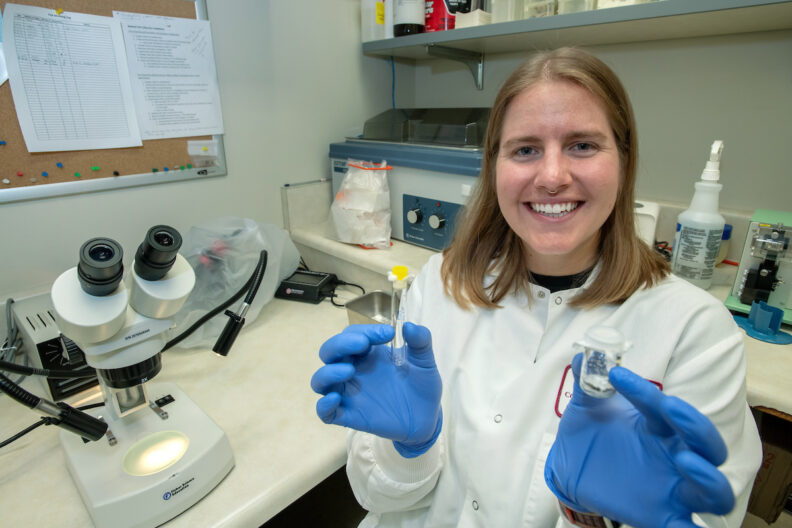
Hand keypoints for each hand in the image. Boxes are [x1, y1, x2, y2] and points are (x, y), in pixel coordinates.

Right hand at [310, 323, 441, 457]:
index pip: (353, 334)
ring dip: (329, 372)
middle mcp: (353, 370)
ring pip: (320, 380)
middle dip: (340, 344)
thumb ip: (421, 341)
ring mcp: (349, 393)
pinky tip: (336, 399)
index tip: (389, 333)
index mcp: (367, 353)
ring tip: (349, 370)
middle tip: (362, 344)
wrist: (427, 417)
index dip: (366, 330)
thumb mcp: (425, 361)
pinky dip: (324, 405)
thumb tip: (409, 325)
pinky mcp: (349, 415)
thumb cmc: (421, 386)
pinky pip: (326, 412)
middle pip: (329, 352)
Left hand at [544, 354, 733, 527]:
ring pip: (715, 491)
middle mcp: (674, 456)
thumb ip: (587, 381)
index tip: (615, 376)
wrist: (570, 469)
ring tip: (685, 461)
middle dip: (697, 426)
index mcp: (659, 426)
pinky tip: (688, 527)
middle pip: (708, 445)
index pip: (665, 407)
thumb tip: (583, 355)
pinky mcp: (661, 516)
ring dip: (709, 478)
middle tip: (670, 409)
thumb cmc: (590, 434)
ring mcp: (672, 488)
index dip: (644, 391)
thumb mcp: (586, 407)